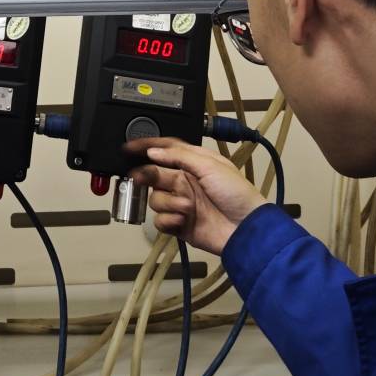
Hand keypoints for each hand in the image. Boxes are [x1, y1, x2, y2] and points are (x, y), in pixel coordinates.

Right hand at [126, 137, 268, 256]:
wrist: (246, 229)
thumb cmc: (236, 193)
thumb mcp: (211, 166)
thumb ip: (180, 156)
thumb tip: (154, 151)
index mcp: (193, 164)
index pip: (165, 150)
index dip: (147, 147)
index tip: (130, 147)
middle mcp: (184, 182)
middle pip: (154, 174)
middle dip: (147, 176)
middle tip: (143, 177)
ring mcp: (181, 203)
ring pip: (156, 199)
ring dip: (168, 202)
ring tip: (186, 207)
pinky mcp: (179, 225)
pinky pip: (160, 220)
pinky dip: (168, 220)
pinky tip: (182, 220)